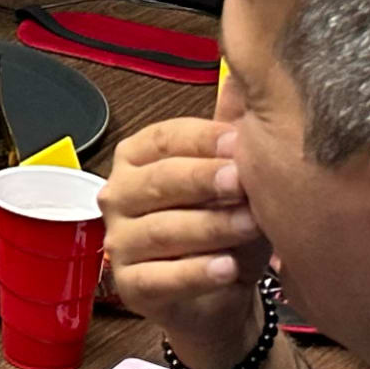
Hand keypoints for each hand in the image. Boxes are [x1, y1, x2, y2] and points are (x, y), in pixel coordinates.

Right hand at [98, 114, 274, 362]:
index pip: (164, 138)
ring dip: (210, 226)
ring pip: (162, 229)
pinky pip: (161, 277)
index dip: (202, 139)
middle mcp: (119, 195)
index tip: (241, 140)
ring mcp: (119, 242)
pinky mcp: (129, 287)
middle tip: (243, 180)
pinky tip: (227, 268)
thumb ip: (234, 129)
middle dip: (204, 180)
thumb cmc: (226, 227)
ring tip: (250, 224)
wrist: (222, 296)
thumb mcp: (236, 175)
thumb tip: (245, 72)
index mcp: (138, 158)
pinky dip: (196, 273)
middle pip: (159, 181)